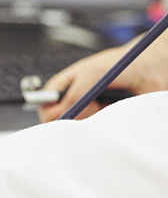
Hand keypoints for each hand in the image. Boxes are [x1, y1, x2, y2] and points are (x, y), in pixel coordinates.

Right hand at [39, 34, 167, 122]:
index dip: (51, 113)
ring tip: (105, 105)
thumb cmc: (120, 64)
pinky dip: (103, 125)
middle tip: (90, 106)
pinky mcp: (103, 123)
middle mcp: (73, 103)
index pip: (45, 107)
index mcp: (64, 88)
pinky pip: (96, 134)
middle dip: (73, 117)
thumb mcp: (91, 73)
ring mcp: (88, 114)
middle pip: (59, 122)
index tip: (63, 112)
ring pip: (78, 129)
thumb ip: (73, 94)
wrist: (151, 70)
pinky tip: (112, 111)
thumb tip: (62, 115)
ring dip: (91, 120)